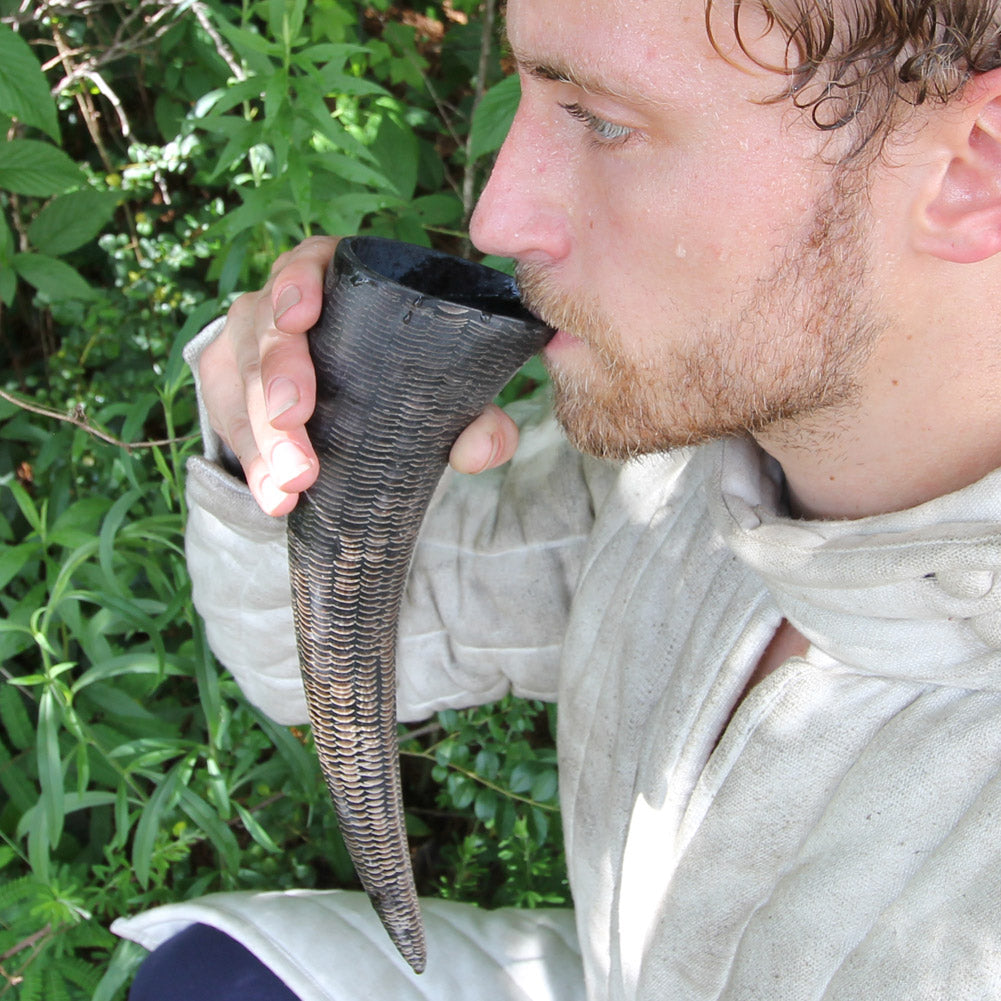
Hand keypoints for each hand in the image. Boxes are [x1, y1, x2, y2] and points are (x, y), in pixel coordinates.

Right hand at [199, 236, 519, 515]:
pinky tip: (271, 496)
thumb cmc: (401, 383)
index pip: (308, 263)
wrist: (348, 412)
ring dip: (263, 437)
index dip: (297, 284)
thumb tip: (477, 449)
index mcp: (337, 283)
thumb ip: (478, 418)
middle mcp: (282, 306)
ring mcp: (249, 345)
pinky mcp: (229, 388)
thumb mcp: (441, 394)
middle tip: (295, 424)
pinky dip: (251, 463)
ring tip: (289, 487)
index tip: (301, 318)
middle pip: (267, 332)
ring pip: (243, 381)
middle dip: (278, 381)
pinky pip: (229, 421)